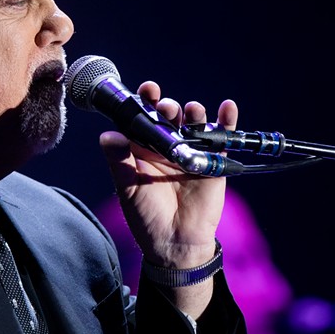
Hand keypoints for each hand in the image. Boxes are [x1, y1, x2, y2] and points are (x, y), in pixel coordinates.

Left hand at [98, 81, 237, 315]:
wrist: (174, 244)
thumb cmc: (146, 216)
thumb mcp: (128, 188)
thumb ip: (118, 161)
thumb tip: (107, 135)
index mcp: (144, 148)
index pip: (144, 118)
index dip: (145, 101)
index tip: (147, 89)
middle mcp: (168, 146)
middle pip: (170, 116)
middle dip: (168, 107)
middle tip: (166, 107)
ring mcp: (192, 152)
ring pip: (195, 123)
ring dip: (194, 112)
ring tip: (192, 111)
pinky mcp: (213, 162)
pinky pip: (221, 138)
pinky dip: (227, 121)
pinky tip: (227, 108)